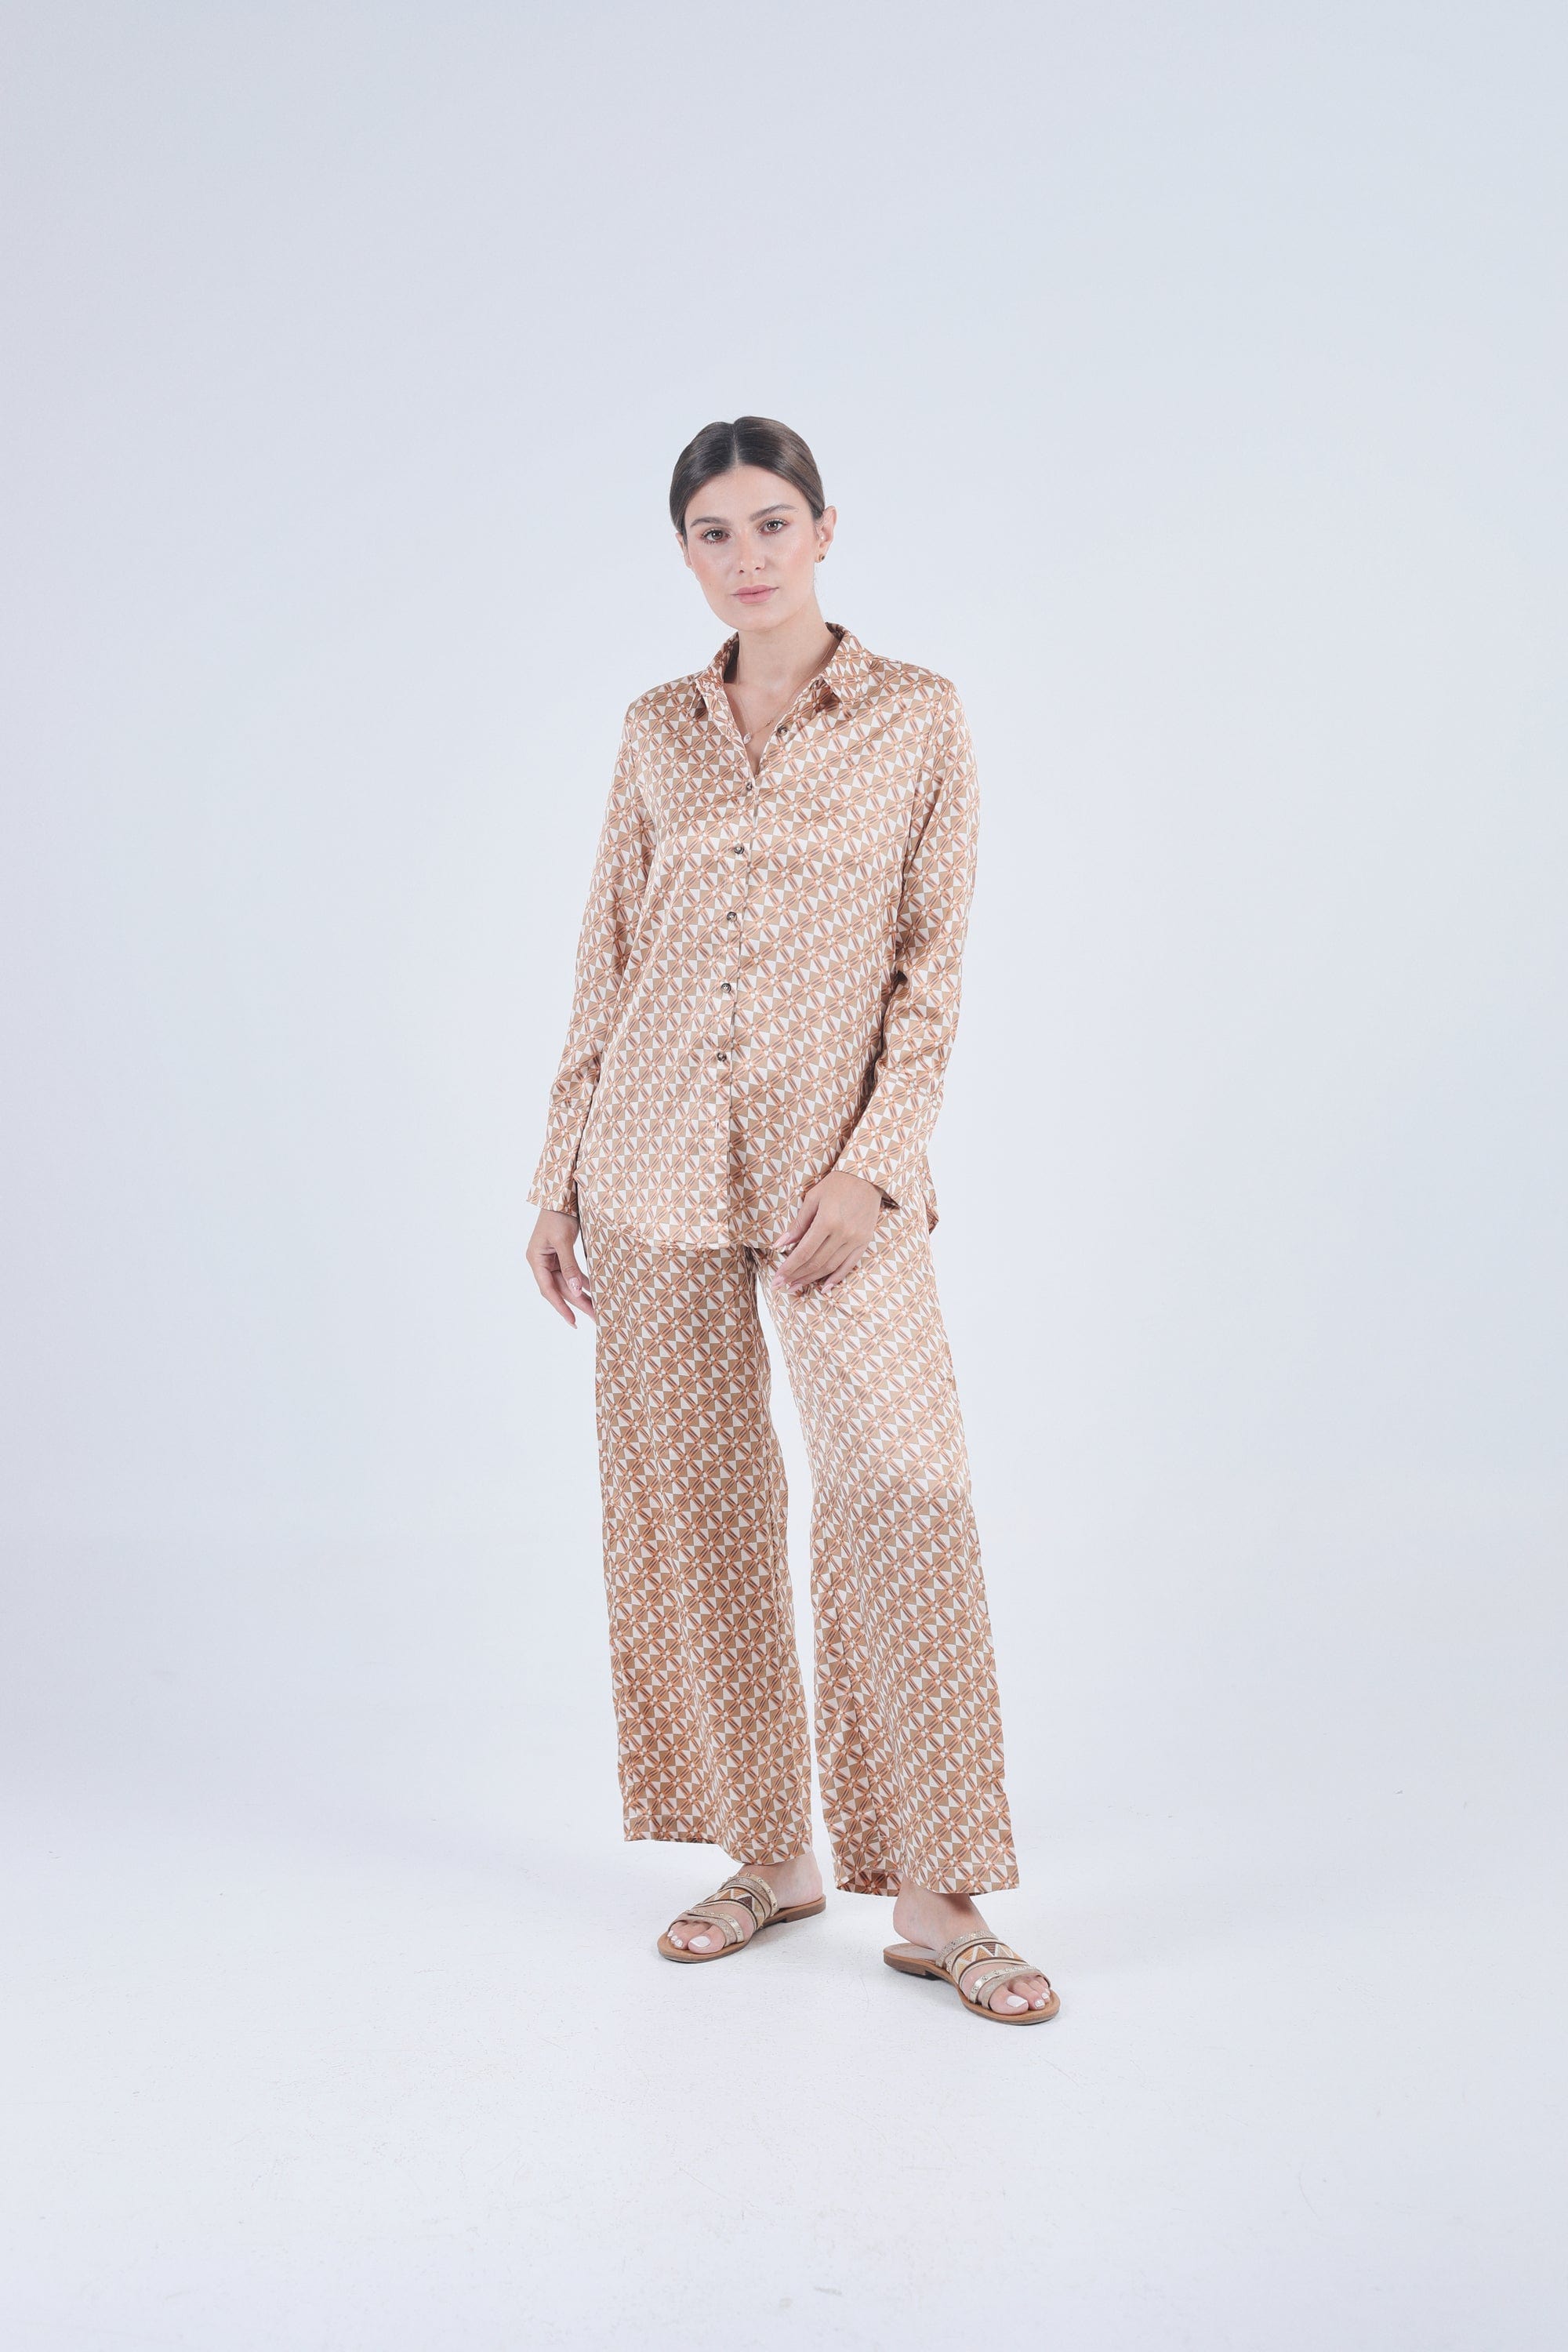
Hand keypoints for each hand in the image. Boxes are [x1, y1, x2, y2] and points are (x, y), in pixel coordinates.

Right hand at [528, 1208, 595, 1324]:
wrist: (561, 1195)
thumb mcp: (563, 1241)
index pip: (548, 1289)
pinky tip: (594, 1288)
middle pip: (559, 1288)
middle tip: (594, 1316)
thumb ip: (569, 1266)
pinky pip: (570, 1273)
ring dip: (580, 1294)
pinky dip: (581, 1281)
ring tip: (596, 1307)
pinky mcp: (560, 1254)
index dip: (561, 1307)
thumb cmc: (558, 1215)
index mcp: (536, 1259)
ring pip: (566, 1282)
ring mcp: (550, 1258)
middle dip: (577, 1303)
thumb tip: (574, 1289)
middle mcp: (541, 1261)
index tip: (573, 1321)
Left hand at [770, 1171, 883, 1294]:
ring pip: (831, 1266)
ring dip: (812, 1279)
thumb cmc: (836, 1184)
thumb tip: (780, 1245)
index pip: (804, 1252)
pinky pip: (849, 1265)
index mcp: (827, 1221)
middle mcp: (842, 1233)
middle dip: (797, 1276)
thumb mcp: (812, 1198)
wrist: (867, 1176)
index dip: (789, 1268)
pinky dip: (836, 1278)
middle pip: (816, 1262)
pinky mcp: (864, 1241)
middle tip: (783, 1286)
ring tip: (797, 1286)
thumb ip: (798, 1224)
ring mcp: (856, 1239)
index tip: (777, 1278)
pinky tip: (823, 1288)